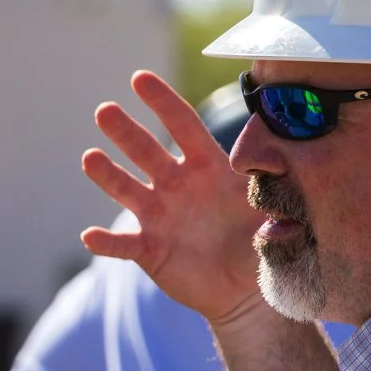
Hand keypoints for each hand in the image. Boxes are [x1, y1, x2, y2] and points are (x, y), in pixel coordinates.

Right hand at [81, 71, 263, 324]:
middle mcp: (176, 186)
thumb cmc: (259, 244)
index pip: (183, 126)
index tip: (138, 79)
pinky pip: (123, 244)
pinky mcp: (149, 250)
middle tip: (104, 110)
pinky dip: (106, 241)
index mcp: (207, 168)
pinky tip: (90, 236)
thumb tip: (281, 176)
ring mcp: (159, 216)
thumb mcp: (273, 214)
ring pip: (127, 189)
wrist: (244, 292)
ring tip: (90, 158)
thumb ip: (275, 194)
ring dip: (107, 175)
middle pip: (146, 151)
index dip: (162, 102)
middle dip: (124, 131)